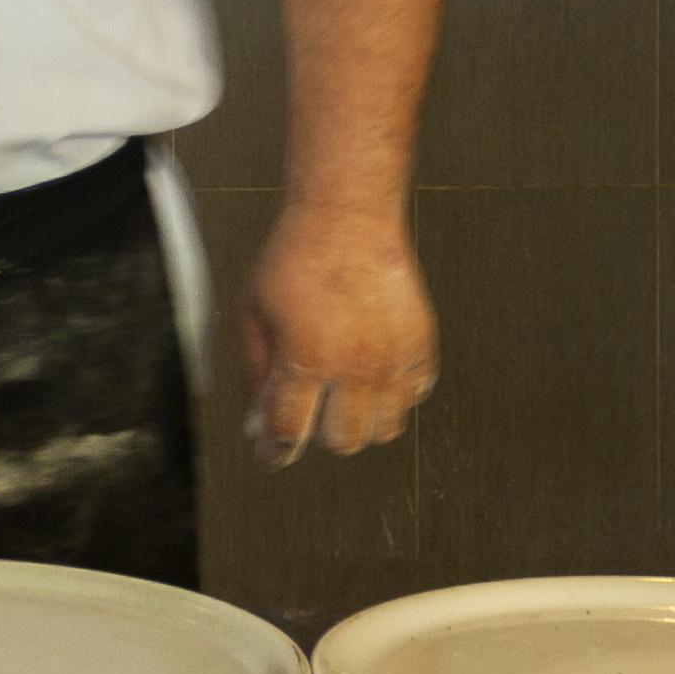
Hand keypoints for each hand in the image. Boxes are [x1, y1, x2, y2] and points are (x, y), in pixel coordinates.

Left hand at [240, 197, 438, 464]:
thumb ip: (256, 374)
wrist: (346, 218)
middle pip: (343, 441)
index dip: (275, 452)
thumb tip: (259, 425)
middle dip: (319, 433)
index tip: (272, 454)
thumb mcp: (253, 315)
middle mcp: (354, 363)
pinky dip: (395, 394)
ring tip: (344, 391)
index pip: (289, 432)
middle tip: (310, 409)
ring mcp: (393, 356)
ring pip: (385, 429)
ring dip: (361, 420)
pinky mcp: (421, 343)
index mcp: (306, 357)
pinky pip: (415, 395)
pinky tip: (374, 371)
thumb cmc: (294, 261)